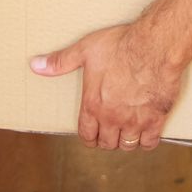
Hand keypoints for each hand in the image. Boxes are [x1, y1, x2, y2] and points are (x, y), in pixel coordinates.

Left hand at [31, 21, 183, 150]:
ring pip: (127, 145)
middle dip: (107, 138)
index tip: (92, 134)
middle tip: (110, 130)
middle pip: (107, 142)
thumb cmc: (120, 45)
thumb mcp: (85, 49)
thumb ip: (61, 61)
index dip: (89, 137)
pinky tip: (146, 133)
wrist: (153, 45)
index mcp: (93, 105)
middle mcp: (113, 118)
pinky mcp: (156, 119)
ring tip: (127, 132)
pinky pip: (150, 142)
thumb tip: (35, 65)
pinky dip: (147, 141)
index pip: (86, 135)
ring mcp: (135, 121)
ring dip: (126, 141)